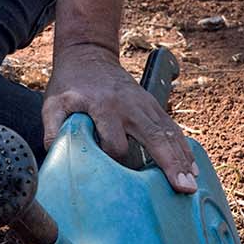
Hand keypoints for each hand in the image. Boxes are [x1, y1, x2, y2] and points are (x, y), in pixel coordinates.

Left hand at [42, 45, 197, 193]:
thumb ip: (52, 127)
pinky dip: (183, 147)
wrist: (88, 56)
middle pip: (154, 137)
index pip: (115, 142)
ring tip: (192, 183)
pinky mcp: (153, 104)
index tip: (113, 175)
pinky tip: (191, 166)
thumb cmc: (69, 85)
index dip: (114, 160)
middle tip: (183, 187)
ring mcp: (144, 104)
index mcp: (103, 106)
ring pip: (168, 133)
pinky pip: (172, 127)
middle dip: (169, 162)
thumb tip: (55, 153)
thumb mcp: (53, 103)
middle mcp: (129, 105)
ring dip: (182, 158)